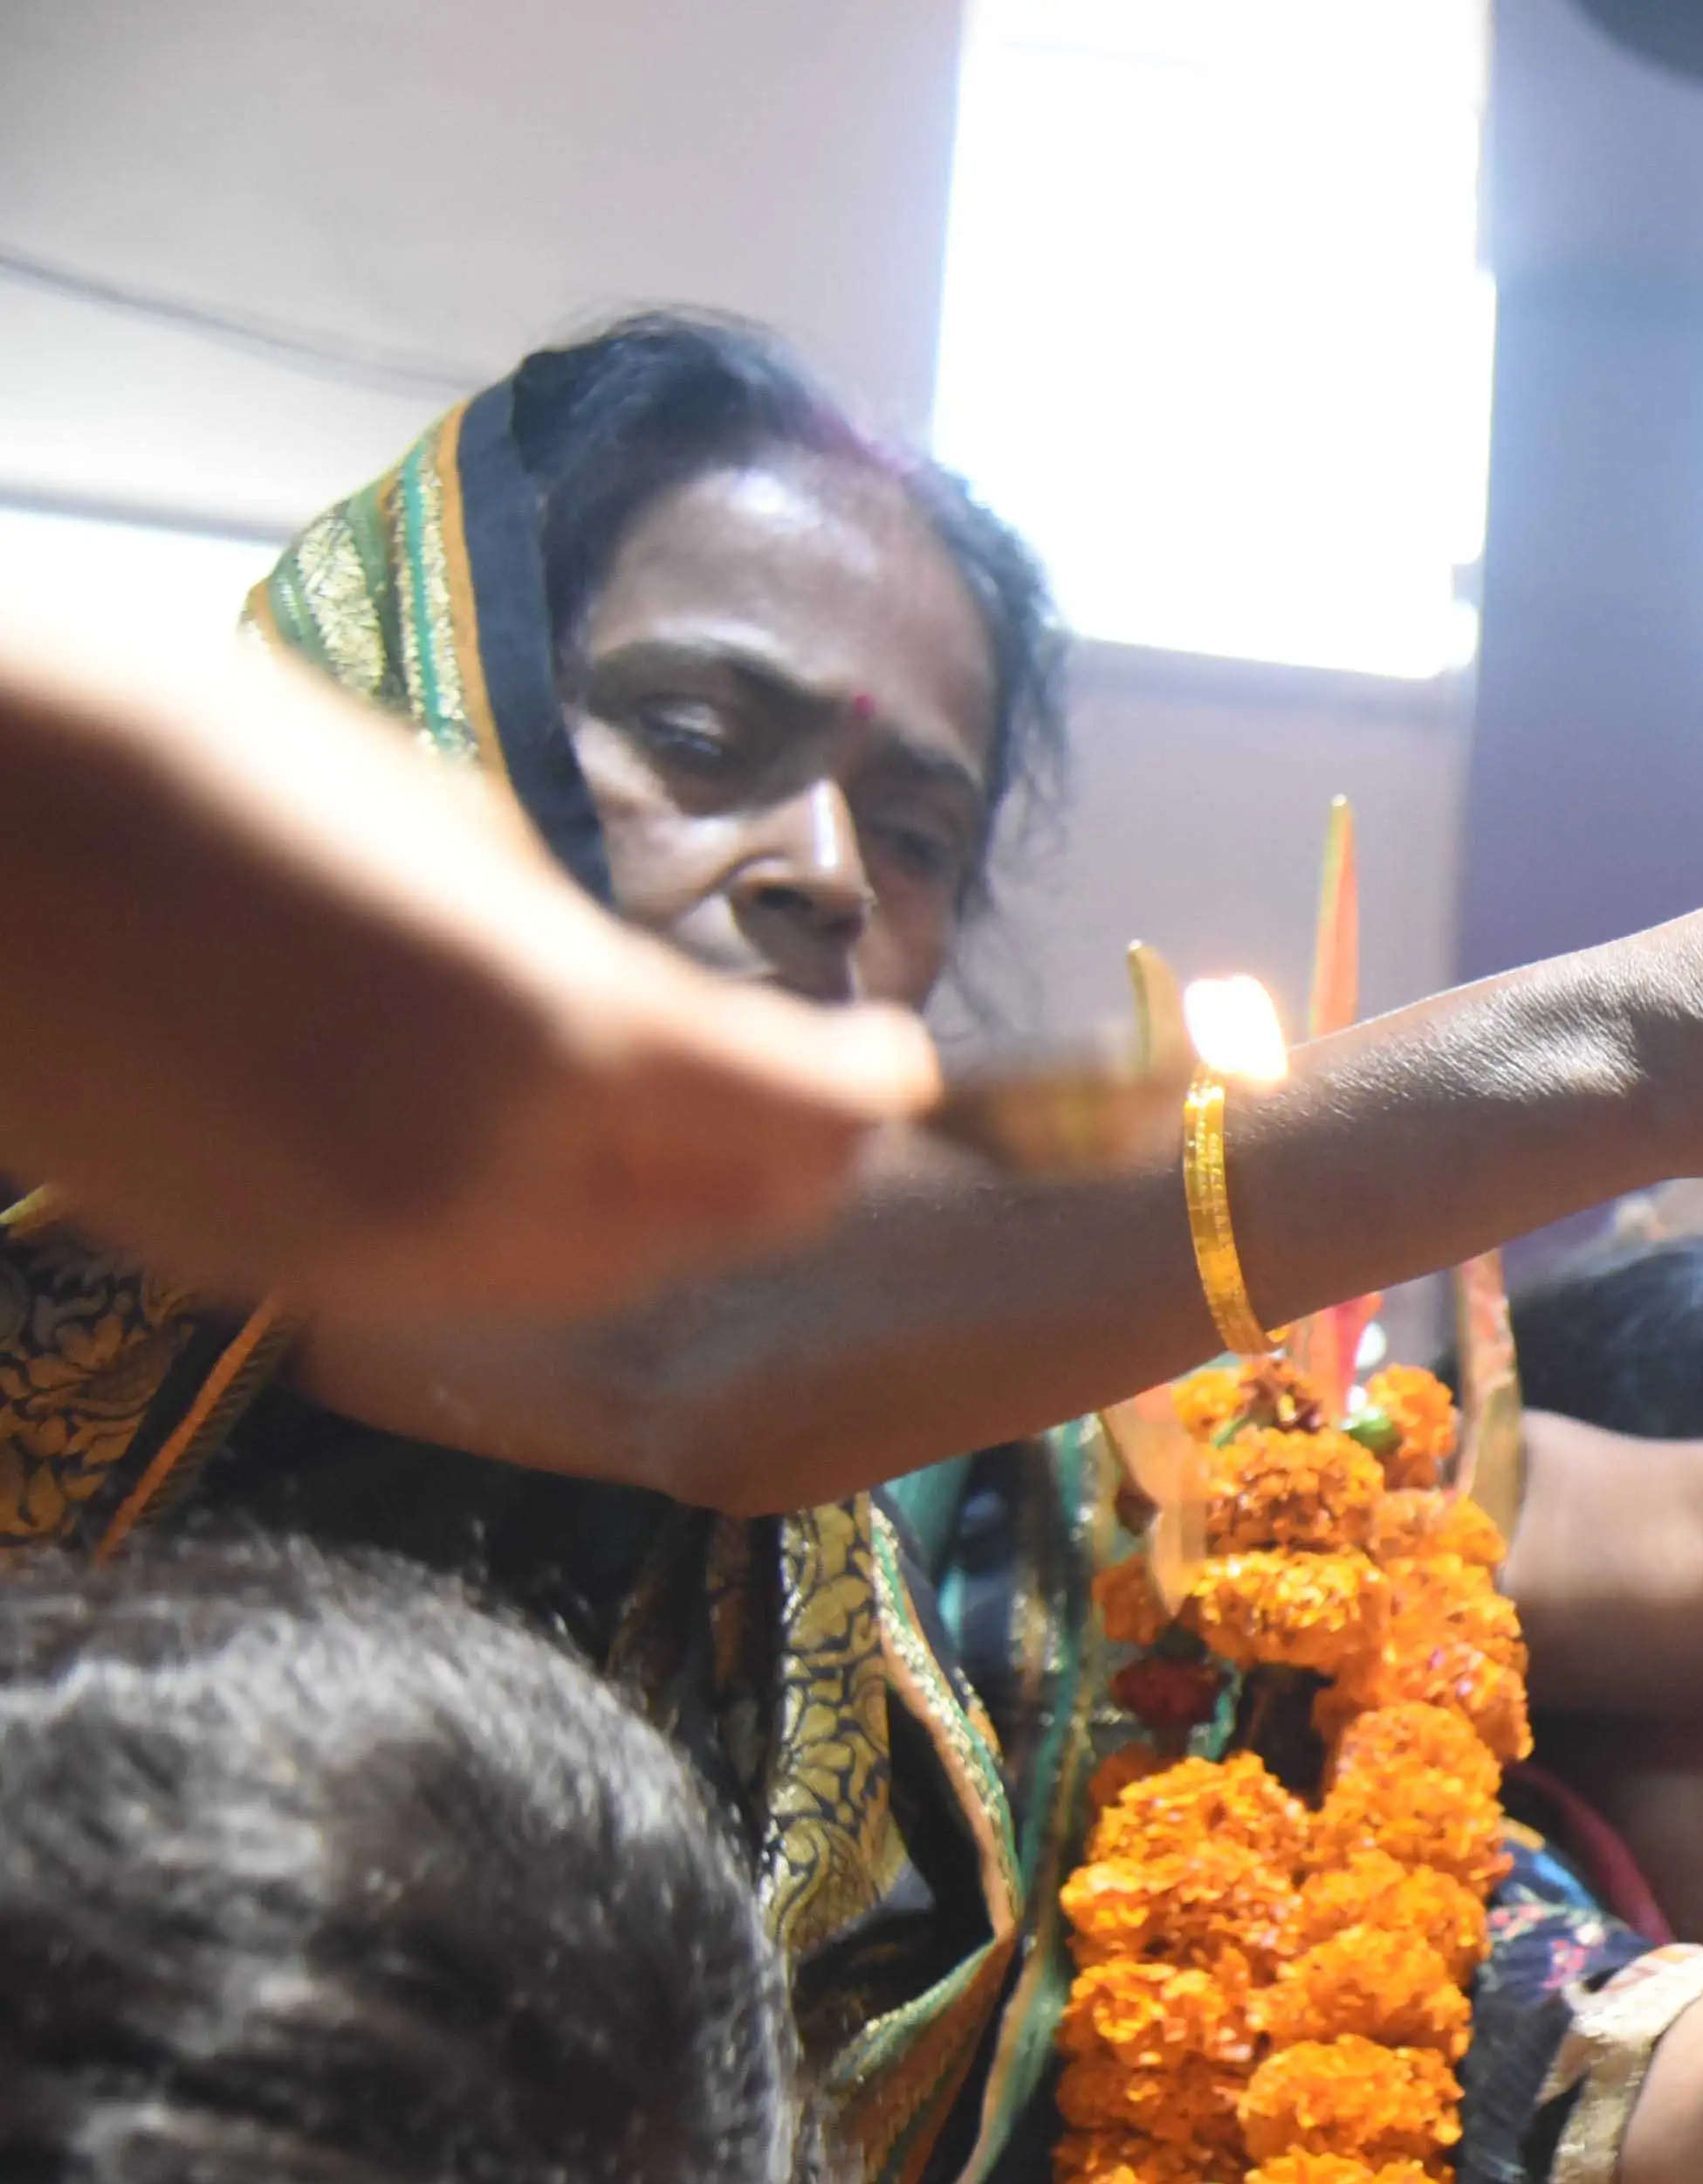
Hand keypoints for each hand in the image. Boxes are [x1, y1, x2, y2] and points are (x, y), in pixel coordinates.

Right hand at [5, 624, 937, 1312]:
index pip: (793, 1108)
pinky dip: (529, 1234)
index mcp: (553, 1030)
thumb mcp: (434, 820)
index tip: (897, 1062)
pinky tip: (521, 1165)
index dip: (865, 1086)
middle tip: (817, 1111)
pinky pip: (458, 1277)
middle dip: (784, 1164)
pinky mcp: (268, 1271)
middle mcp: (483, 1169)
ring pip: (595, 1272)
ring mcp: (368, 1242)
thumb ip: (562, 946)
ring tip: (688, 1145)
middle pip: (720, 1215)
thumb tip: (641, 1009)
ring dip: (667, 1213)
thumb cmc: (178, 758)